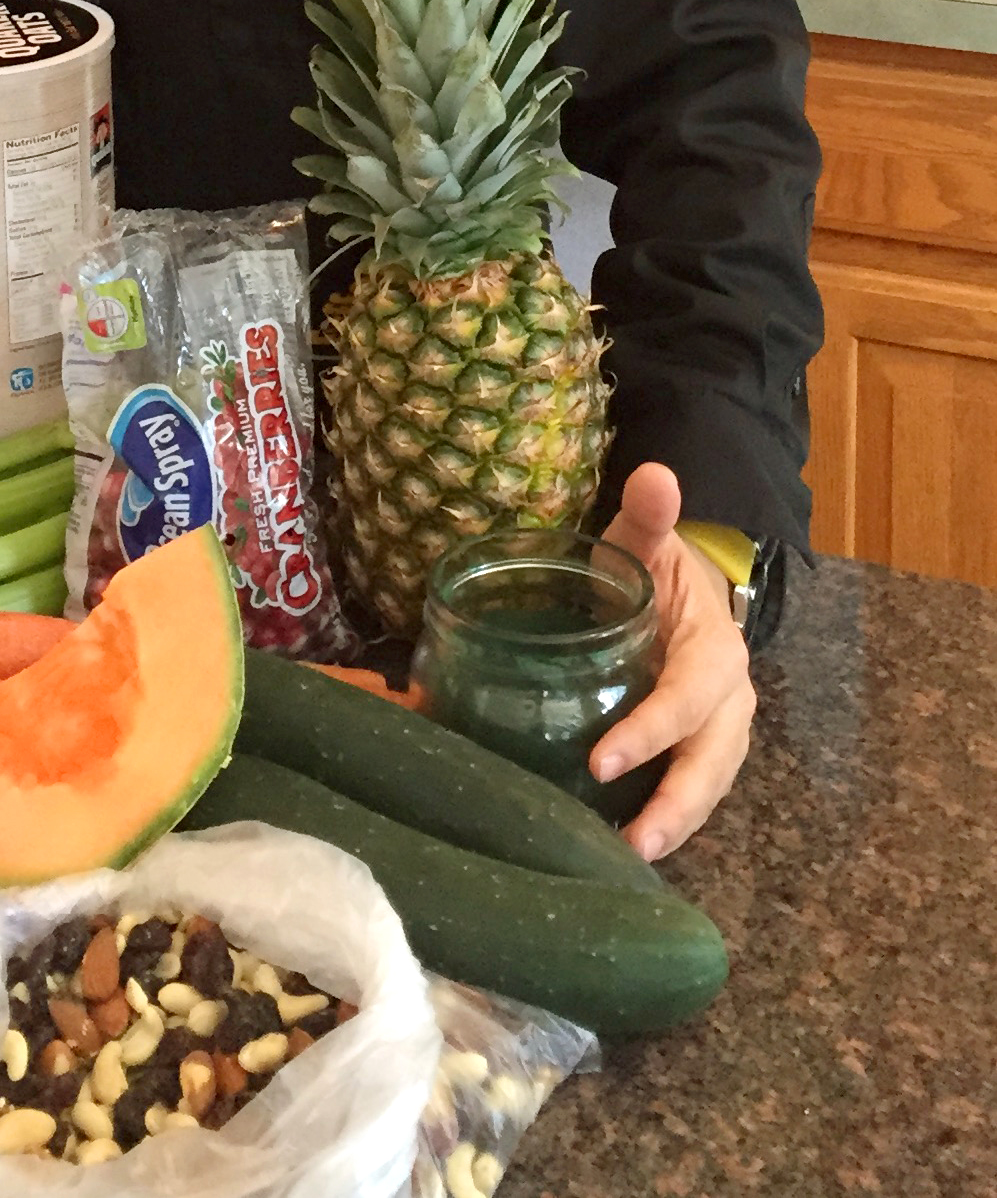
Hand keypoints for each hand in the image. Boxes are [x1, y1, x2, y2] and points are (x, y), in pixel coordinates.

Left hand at [589, 461, 755, 861]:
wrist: (681, 587)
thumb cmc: (654, 567)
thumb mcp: (647, 540)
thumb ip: (648, 515)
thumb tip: (655, 475)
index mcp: (716, 651)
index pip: (689, 698)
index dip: (652, 731)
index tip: (602, 761)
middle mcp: (728, 701)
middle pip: (712, 762)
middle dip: (677, 804)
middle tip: (632, 841)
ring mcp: (718, 733)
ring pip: (707, 787)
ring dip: (675, 825)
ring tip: (629, 856)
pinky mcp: (697, 753)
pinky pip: (689, 791)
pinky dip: (665, 819)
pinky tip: (622, 845)